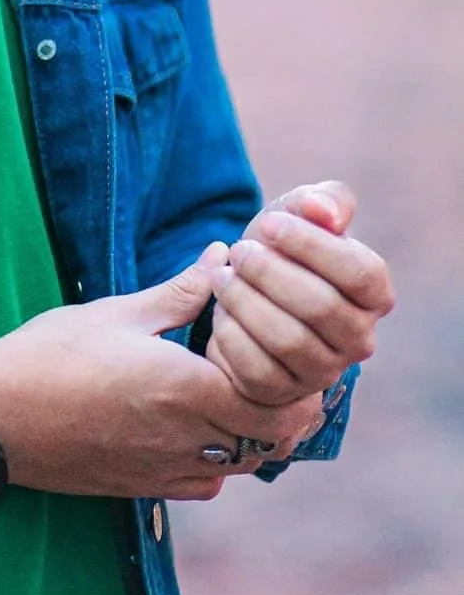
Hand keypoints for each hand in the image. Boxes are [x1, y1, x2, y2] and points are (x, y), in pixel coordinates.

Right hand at [0, 245, 323, 502]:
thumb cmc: (52, 356)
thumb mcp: (118, 312)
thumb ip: (181, 291)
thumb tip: (222, 256)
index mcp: (186, 391)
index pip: (275, 399)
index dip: (293, 374)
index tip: (287, 340)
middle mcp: (187, 440)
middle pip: (270, 437)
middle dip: (284, 402)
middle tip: (277, 363)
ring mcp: (168, 471)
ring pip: (243, 463)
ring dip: (254, 430)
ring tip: (242, 387)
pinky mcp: (148, 488)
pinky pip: (208, 480)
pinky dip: (221, 456)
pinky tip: (202, 422)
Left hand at [208, 180, 394, 408]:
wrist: (248, 287)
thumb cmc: (284, 245)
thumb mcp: (302, 211)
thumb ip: (323, 201)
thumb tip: (323, 212)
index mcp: (374, 294)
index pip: (361, 274)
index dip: (312, 245)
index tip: (268, 223)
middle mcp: (359, 339)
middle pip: (321, 307)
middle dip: (269, 271)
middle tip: (239, 250)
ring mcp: (323, 372)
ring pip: (289, 341)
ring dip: (246, 300)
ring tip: (223, 276)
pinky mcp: (282, 393)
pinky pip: (257, 371)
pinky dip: (230, 334)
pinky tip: (219, 309)